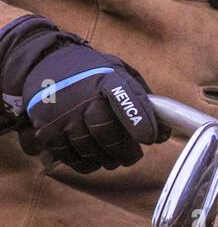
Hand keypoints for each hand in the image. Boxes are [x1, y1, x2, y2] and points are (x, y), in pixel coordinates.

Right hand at [0, 16, 165, 172]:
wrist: (45, 63)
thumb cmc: (93, 74)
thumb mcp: (120, 73)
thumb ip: (142, 99)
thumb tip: (163, 134)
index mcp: (107, 78)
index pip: (125, 98)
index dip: (139, 119)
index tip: (150, 138)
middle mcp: (83, 96)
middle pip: (108, 133)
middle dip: (125, 151)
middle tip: (132, 156)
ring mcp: (62, 114)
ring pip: (89, 149)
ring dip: (106, 159)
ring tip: (113, 158)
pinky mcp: (46, 129)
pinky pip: (69, 156)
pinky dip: (85, 163)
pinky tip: (93, 160)